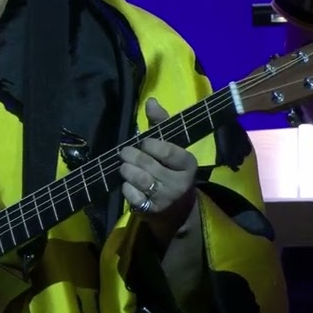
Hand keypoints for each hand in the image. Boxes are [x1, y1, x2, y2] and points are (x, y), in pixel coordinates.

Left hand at [119, 97, 198, 224]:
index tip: (143, 142)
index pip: (168, 151)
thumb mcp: (172, 146)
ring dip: (126, 170)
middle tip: (125, 152)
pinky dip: (126, 187)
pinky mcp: (153, 211)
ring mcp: (166, 198)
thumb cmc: (171, 169)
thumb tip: (151, 101)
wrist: (177, 209)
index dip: (151, 145)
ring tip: (124, 166)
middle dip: (132, 156)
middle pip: (148, 164)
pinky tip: (128, 184)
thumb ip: (161, 123)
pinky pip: (132, 195)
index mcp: (188, 163)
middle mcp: (180, 183)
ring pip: (139, 179)